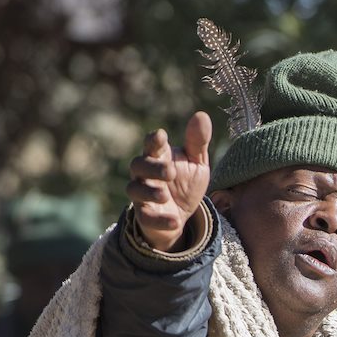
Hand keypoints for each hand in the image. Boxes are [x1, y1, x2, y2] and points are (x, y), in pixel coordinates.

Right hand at [126, 111, 212, 252]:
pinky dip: (160, 220)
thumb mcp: (196, 162)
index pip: (151, 144)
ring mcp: (143, 195)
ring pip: (134, 190)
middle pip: (137, 165)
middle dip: (151, 167)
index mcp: (158, 157)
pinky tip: (175, 221)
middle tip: (170, 172)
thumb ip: (197, 142)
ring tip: (165, 195)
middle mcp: (145, 174)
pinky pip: (146, 218)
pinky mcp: (146, 217)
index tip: (161, 136)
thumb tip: (201, 115)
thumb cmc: (185, 182)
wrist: (183, 215)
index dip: (153, 140)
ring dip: (149, 191)